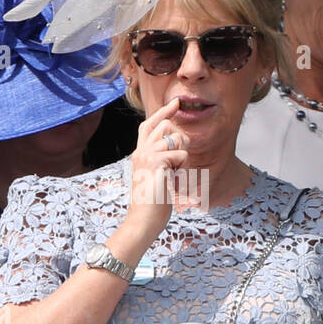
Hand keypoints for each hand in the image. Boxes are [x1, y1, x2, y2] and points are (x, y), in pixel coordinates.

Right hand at [124, 99, 188, 241]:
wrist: (142, 221)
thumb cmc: (152, 205)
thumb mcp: (156, 177)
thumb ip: (162, 160)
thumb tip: (178, 144)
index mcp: (139, 153)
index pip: (150, 124)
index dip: (164, 112)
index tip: (176, 102)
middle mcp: (140, 151)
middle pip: (165, 126)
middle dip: (180, 142)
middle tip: (176, 165)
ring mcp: (146, 155)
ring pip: (176, 139)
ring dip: (182, 158)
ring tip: (173, 176)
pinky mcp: (155, 162)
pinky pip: (181, 155)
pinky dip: (182, 169)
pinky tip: (173, 181)